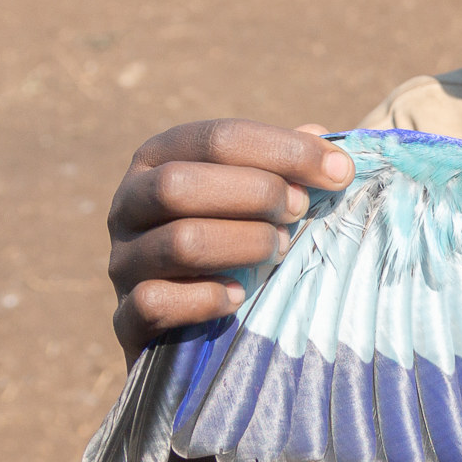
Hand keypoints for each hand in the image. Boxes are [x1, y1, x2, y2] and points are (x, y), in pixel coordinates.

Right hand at [107, 119, 354, 367]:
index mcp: (158, 159)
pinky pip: (157, 302)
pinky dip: (208, 298)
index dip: (284, 150)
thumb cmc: (232, 242)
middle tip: (298, 212)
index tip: (340, 172)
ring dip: (245, 244)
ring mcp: (122, 261)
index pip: (217, 139)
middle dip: (257, 194)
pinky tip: (239, 295)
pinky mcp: (125, 317)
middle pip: (181, 185)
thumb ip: (283, 165)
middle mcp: (127, 204)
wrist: (187, 326)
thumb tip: (321, 136)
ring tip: (278, 250)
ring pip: (179, 243)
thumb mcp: (254, 196)